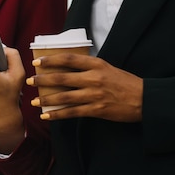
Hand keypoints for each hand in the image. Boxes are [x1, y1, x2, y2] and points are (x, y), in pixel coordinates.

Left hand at [27, 52, 142, 121]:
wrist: (144, 99)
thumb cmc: (125, 83)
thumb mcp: (108, 68)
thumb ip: (90, 67)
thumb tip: (68, 68)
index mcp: (97, 64)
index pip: (69, 59)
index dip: (51, 60)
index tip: (37, 62)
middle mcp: (94, 78)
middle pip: (62, 77)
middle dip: (43, 80)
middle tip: (30, 81)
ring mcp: (94, 94)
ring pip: (64, 96)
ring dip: (47, 99)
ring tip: (34, 101)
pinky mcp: (96, 109)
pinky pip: (72, 112)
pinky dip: (58, 114)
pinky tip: (47, 115)